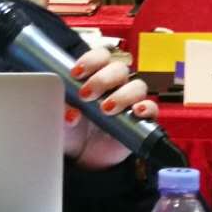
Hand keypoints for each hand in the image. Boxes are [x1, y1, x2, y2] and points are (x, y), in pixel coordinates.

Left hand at [65, 47, 155, 169]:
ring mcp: (129, 102)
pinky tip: (136, 111)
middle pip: (119, 68)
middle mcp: (115, 85)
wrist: (81, 154)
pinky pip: (152, 108)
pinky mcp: (140, 120)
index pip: (101, 56)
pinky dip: (146, 108)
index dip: (91, 60)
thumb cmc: (72, 129)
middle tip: (86, 94)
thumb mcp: (60, 117)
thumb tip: (71, 114)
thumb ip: (63, 110)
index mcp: (96, 76)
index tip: (76, 73)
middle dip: (102, 79)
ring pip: (137, 86)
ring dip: (122, 95)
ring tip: (106, 109)